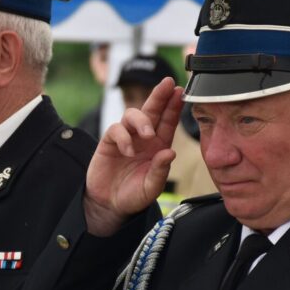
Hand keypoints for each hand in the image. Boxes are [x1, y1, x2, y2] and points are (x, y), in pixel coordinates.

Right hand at [83, 77, 182, 235]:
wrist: (110, 204)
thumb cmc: (134, 194)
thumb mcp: (152, 187)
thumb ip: (160, 171)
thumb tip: (169, 152)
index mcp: (159, 145)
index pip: (168, 121)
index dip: (174, 106)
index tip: (181, 91)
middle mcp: (143, 137)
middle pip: (151, 110)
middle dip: (159, 96)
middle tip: (167, 84)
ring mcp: (126, 137)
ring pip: (132, 114)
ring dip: (141, 120)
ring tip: (147, 135)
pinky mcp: (109, 142)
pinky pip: (116, 130)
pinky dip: (123, 138)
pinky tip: (128, 151)